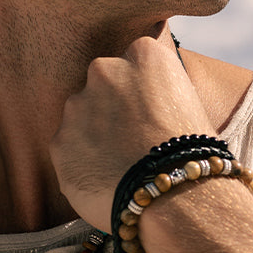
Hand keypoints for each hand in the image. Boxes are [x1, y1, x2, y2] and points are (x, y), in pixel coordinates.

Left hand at [51, 36, 214, 230]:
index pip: (136, 62)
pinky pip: (69, 150)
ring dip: (95, 135)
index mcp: (143, 55)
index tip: (152, 113)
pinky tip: (107, 181)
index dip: (144, 92)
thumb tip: (141, 99)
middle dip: (113, 107)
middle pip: (103, 84)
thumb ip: (156, 89)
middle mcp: (104, 70)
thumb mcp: (189, 101)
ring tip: (121, 166)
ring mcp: (77, 106)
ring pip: (81, 117)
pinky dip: (83, 163)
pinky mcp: (59, 142)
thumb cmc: (192, 154)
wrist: (173, 197)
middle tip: (134, 139)